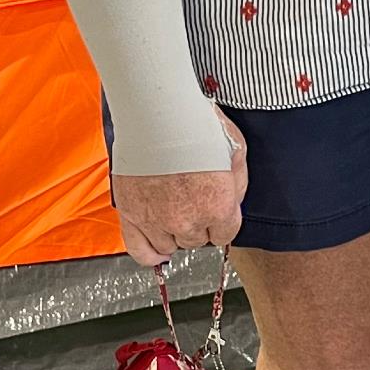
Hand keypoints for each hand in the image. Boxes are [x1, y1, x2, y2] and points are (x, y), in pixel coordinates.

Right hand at [111, 111, 248, 268]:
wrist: (157, 114)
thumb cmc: (195, 125)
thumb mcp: (236, 150)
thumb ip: (237, 183)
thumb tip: (234, 200)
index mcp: (217, 207)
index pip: (225, 235)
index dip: (222, 221)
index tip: (216, 211)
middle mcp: (187, 220)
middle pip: (197, 240)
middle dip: (199, 224)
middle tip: (193, 201)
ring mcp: (156, 220)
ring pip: (171, 245)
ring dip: (175, 233)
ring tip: (175, 212)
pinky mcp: (131, 213)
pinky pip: (139, 249)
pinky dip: (149, 254)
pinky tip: (157, 251)